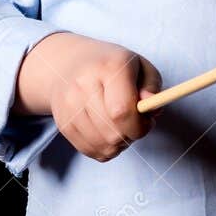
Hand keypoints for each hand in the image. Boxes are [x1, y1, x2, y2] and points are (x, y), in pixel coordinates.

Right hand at [14, 32, 162, 161]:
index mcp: (109, 67)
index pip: (122, 111)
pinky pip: (90, 151)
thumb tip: (151, 107)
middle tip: (134, 123)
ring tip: (120, 126)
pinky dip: (104, 148)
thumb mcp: (140, 66)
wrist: (68, 65)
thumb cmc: (112, 66)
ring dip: (119, 143)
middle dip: (131, 135)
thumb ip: (152, 87)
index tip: (147, 122)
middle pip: (113, 133)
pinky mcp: (62, 123)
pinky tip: (107, 132)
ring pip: (103, 145)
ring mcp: (69, 105)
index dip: (139, 126)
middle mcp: (84, 85)